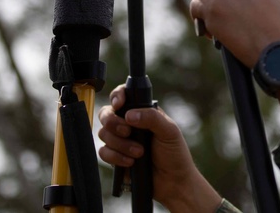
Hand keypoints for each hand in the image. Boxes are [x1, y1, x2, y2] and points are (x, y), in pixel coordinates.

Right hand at [98, 86, 222, 212]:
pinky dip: (116, 157)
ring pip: (104, 134)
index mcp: (142, 112)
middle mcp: (128, 124)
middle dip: (114, 123)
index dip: (117, 96)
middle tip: (128, 132)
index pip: (123, 96)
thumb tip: (129, 115)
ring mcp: (121, 141)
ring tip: (139, 152)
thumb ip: (151, 117)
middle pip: (106, 114)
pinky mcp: (115, 158)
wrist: (173, 183)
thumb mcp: (169, 130)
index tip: (118, 104)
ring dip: (120, 144)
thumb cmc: (175, 154)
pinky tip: (131, 163)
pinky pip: (104, 152)